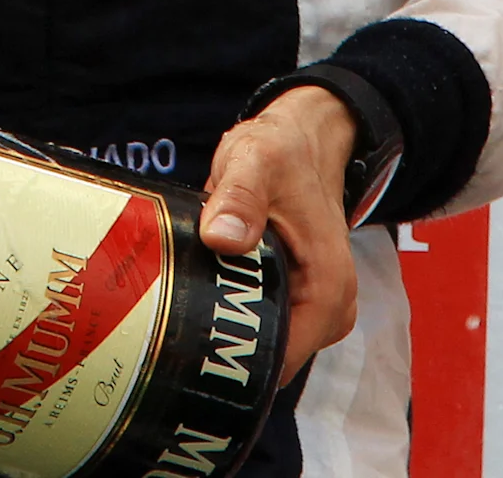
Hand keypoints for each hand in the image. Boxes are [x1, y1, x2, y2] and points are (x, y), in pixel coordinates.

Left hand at [196, 85, 362, 373]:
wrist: (302, 141)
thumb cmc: (283, 151)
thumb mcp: (257, 162)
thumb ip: (240, 197)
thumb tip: (223, 238)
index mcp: (329, 287)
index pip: (282, 360)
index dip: (234, 361)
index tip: (187, 345)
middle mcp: (330, 308)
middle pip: (271, 362)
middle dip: (223, 348)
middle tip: (172, 323)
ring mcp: (314, 308)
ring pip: (264, 347)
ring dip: (225, 331)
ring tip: (181, 307)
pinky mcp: (296, 301)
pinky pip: (263, 327)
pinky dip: (233, 316)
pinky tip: (199, 298)